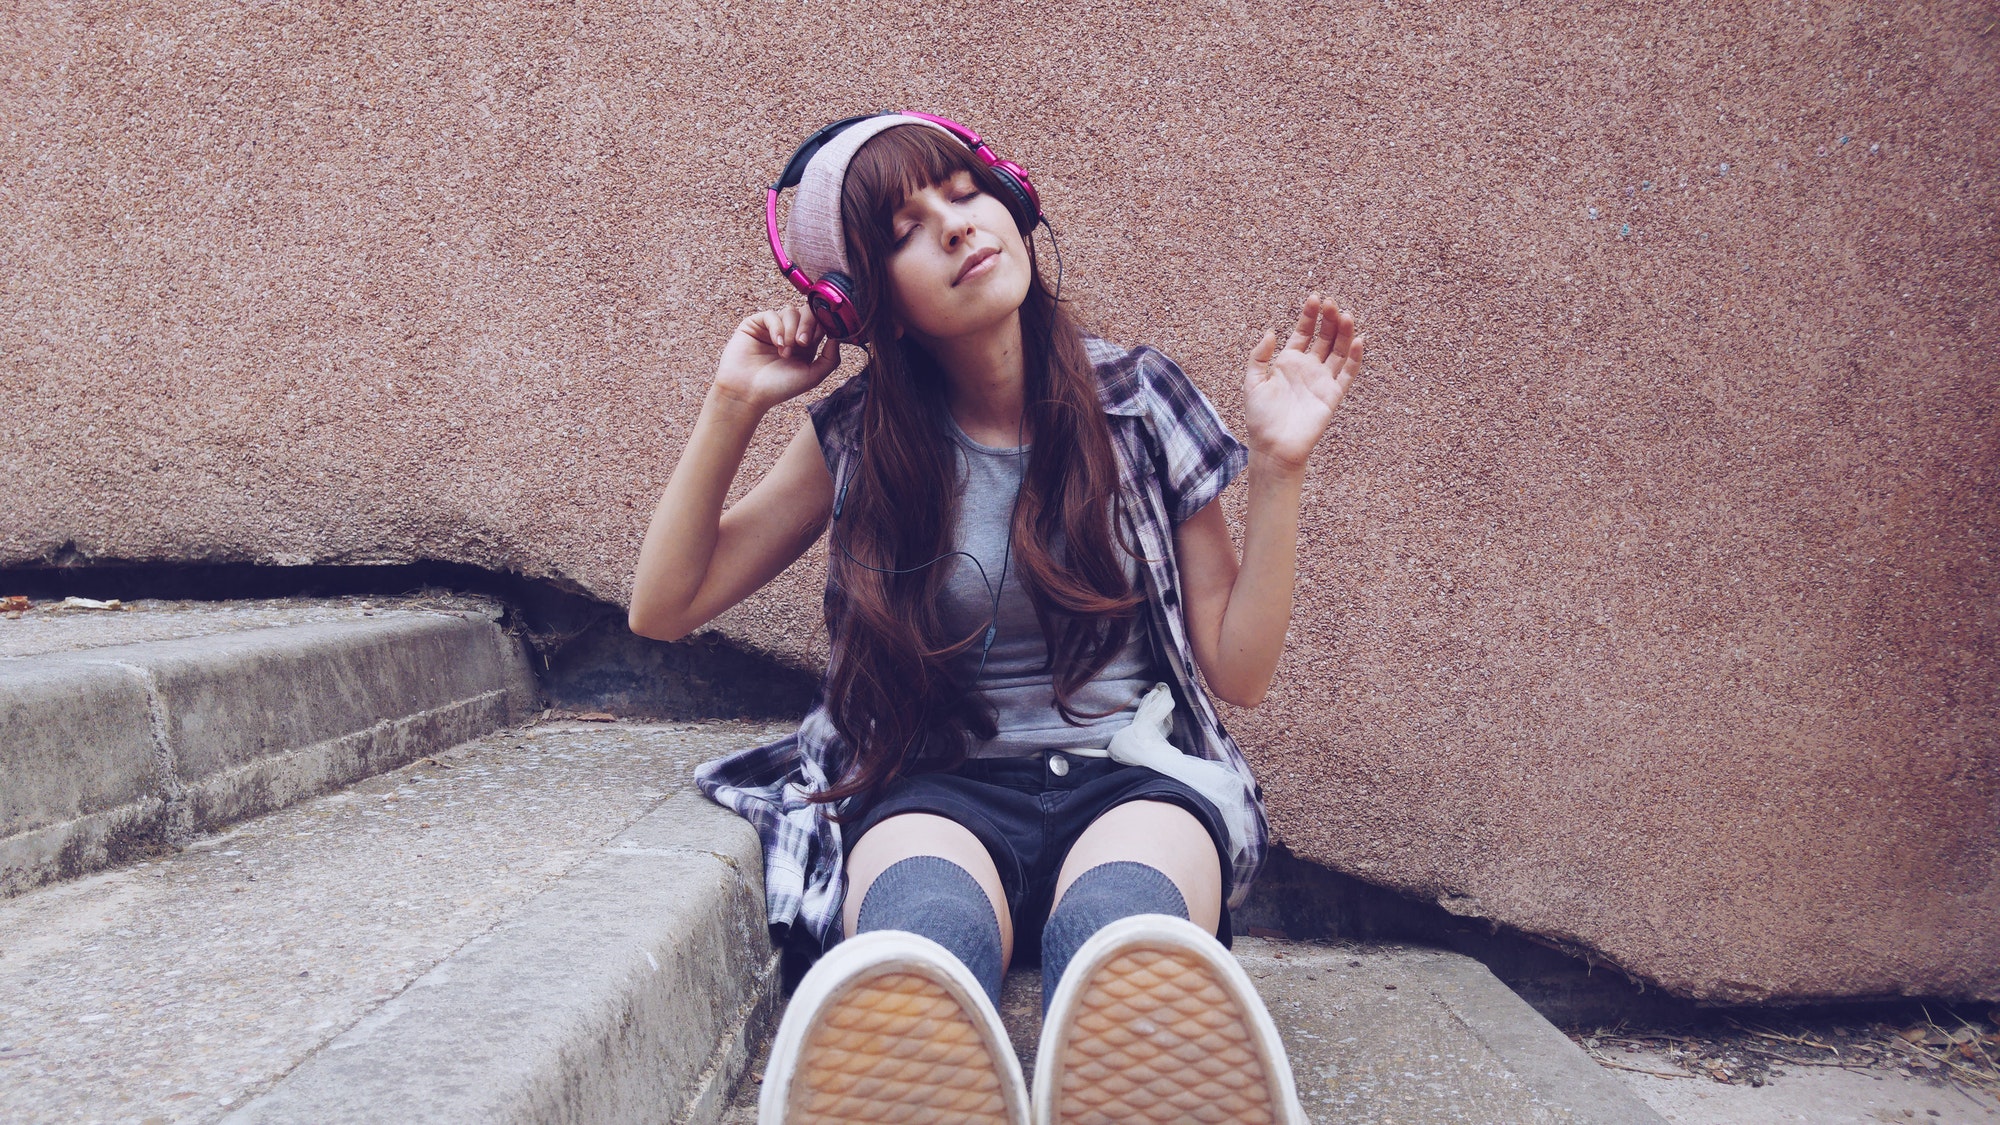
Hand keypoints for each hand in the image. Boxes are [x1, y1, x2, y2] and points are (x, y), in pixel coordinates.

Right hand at [712, 306, 841, 412]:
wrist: (748, 394)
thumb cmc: (779, 388)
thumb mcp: (813, 376)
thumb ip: (831, 358)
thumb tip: (839, 337)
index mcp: (806, 345)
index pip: (821, 323)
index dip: (824, 325)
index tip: (824, 335)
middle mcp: (790, 333)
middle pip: (807, 312)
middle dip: (809, 325)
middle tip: (803, 343)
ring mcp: (773, 328)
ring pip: (790, 311)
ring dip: (791, 330)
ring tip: (785, 352)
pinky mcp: (755, 324)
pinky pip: (771, 314)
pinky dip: (777, 327)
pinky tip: (776, 344)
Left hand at [1242, 293, 1363, 470]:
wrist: (1273, 447)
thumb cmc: (1260, 418)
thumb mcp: (1252, 381)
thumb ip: (1259, 356)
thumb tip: (1271, 331)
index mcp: (1289, 362)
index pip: (1304, 332)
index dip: (1309, 315)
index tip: (1315, 298)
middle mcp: (1308, 368)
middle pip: (1325, 338)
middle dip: (1329, 319)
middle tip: (1332, 303)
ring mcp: (1322, 381)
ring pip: (1339, 351)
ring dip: (1344, 333)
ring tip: (1346, 315)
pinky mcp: (1333, 395)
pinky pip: (1348, 374)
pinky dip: (1355, 358)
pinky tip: (1358, 340)